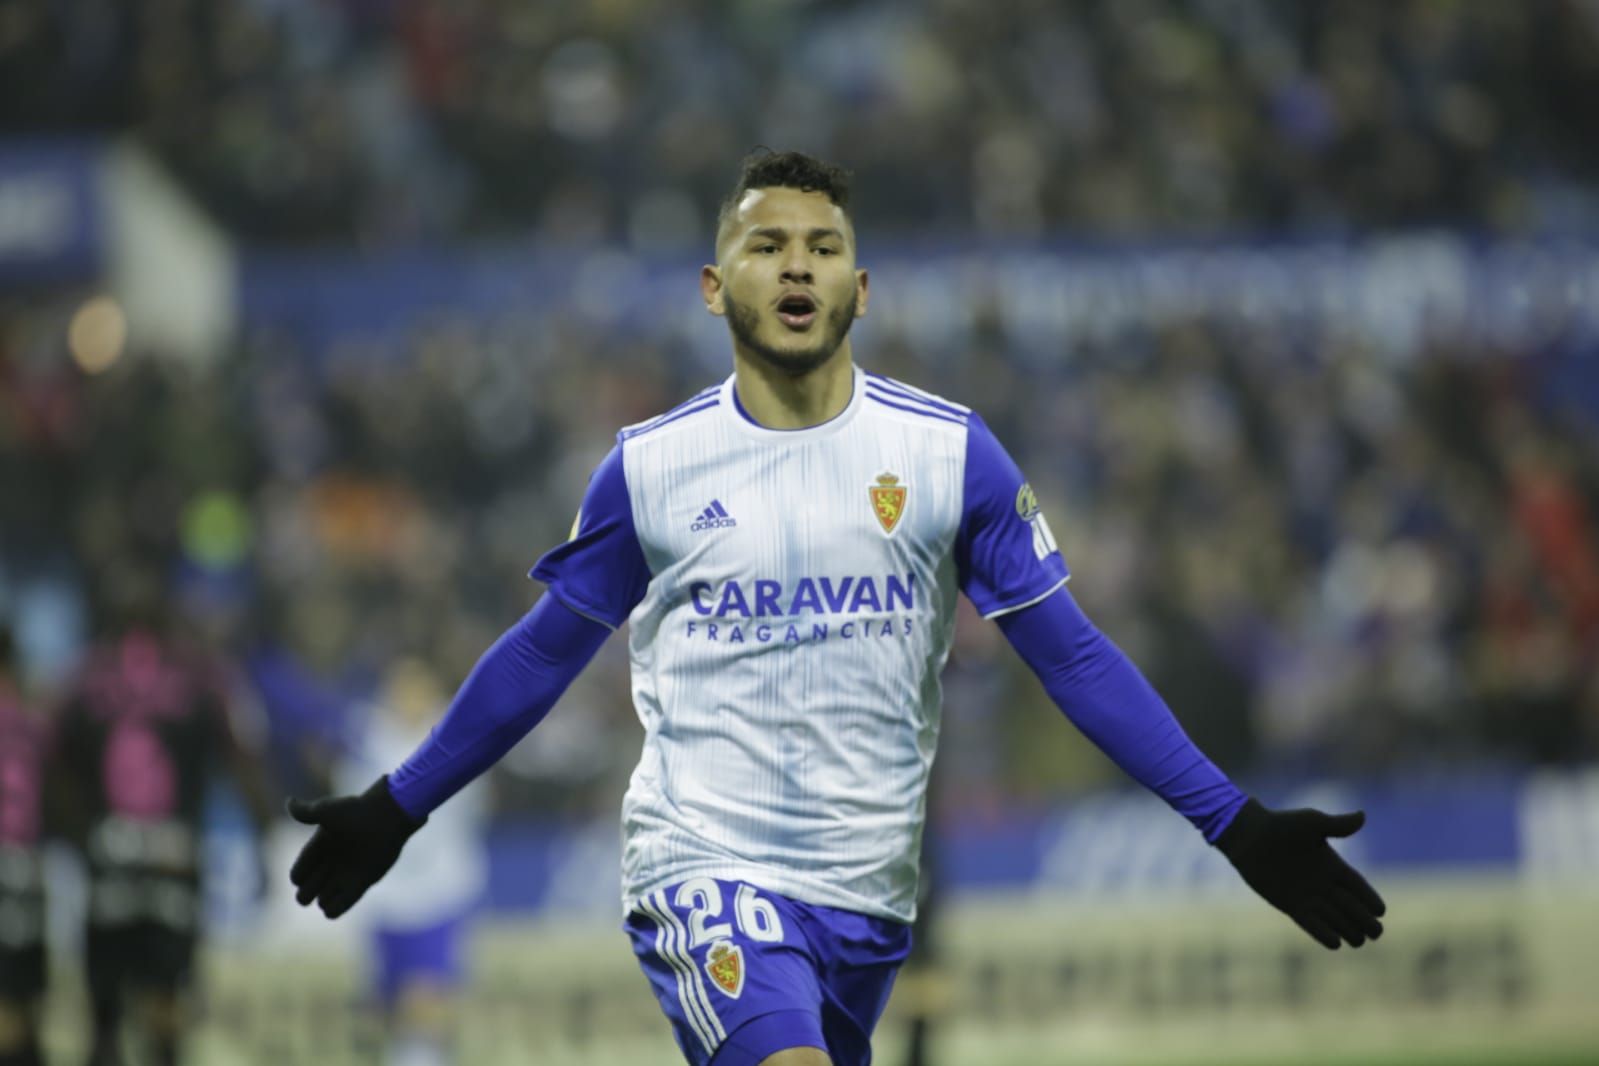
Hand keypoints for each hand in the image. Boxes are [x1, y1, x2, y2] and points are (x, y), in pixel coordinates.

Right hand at [287, 775, 424, 918]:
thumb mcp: (327, 811)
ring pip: (324, 898)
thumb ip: (305, 812)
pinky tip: (330, 907)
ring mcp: (346, 874)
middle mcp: (331, 863)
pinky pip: (343, 904)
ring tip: (325, 894)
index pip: (298, 873)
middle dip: (305, 893)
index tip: (302, 873)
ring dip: (322, 900)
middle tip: (312, 887)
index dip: (297, 876)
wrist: (388, 815)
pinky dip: (334, 909)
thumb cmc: (357, 812)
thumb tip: (289, 802)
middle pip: (308, 889)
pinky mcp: (362, 882)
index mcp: (320, 848)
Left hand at [1215, 798, 1385, 948]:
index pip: (1358, 886)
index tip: (1381, 911)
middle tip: (1375, 932)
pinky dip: (1323, 934)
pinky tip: (1336, 943)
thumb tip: (1363, 816)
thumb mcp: (1312, 822)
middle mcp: (1324, 883)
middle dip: (1365, 921)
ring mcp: (1308, 896)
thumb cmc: (1281, 825)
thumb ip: (1338, 824)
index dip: (1370, 899)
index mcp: (1333, 865)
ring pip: (1335, 919)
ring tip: (1359, 939)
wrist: (1249, 835)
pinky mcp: (1290, 905)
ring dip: (1348, 930)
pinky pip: (1311, 924)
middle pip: (1351, 907)